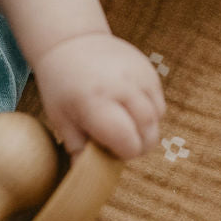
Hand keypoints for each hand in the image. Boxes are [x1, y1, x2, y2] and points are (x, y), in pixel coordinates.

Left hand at [33, 32, 164, 158]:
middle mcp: (122, 88)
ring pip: (157, 119)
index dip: (122, 154)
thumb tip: (83, 178)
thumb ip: (77, 150)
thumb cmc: (62, 87)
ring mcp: (139, 76)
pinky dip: (149, 113)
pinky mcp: (149, 70)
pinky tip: (128, 107)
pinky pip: (159, 103)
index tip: (108, 148)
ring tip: (122, 122)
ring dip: (145, 129)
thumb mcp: (61, 119)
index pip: (129, 144)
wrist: (72, 42)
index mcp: (96, 103)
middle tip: (118, 140)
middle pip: (149, 134)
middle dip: (138, 145)